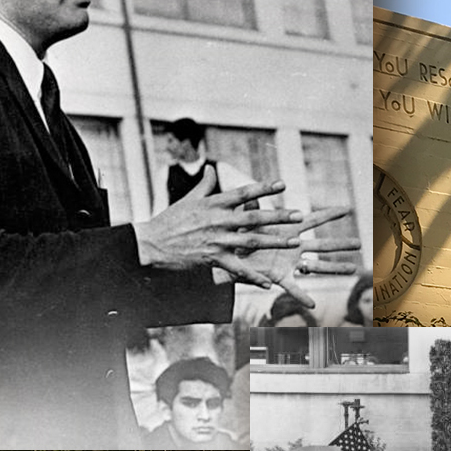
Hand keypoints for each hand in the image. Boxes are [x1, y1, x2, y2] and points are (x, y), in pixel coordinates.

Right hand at [133, 171, 305, 269]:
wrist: (151, 242)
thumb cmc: (170, 220)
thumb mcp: (187, 199)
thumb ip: (204, 185)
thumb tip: (210, 168)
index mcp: (213, 204)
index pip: (244, 193)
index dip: (264, 188)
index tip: (283, 184)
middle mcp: (218, 220)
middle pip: (254, 217)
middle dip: (278, 216)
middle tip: (300, 215)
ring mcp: (216, 240)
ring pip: (251, 241)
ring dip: (275, 242)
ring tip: (295, 242)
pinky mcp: (212, 258)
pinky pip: (237, 268)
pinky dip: (253, 276)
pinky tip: (269, 282)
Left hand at [212, 201, 364, 307]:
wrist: (229, 256)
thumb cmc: (240, 236)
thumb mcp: (247, 221)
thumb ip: (253, 210)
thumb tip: (253, 197)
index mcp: (288, 231)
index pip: (313, 220)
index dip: (330, 214)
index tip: (348, 209)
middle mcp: (293, 247)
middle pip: (322, 245)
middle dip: (341, 244)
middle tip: (361, 243)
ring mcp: (289, 263)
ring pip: (317, 266)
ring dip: (335, 268)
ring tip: (354, 269)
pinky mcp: (279, 277)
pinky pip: (293, 288)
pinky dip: (301, 296)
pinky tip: (312, 305)